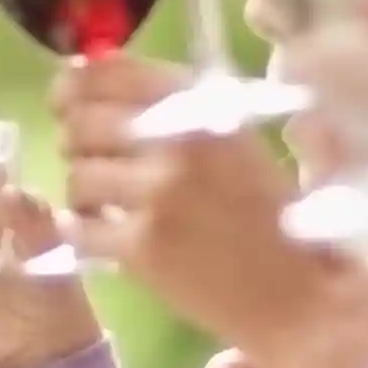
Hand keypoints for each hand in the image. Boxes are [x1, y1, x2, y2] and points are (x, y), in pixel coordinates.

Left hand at [52, 52, 367, 367]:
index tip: (66, 98)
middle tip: (92, 160)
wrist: (302, 295)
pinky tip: (102, 236)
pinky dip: (83, 233)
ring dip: (83, 192)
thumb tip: (93, 73)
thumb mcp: (236, 138)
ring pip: (77, 177)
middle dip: (75, 142)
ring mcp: (160, 194)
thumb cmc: (273, 214)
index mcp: (204, 105)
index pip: (112, 72)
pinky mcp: (144, 248)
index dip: (75, 83)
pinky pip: (80, 229)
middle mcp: (180, 140)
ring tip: (108, 205)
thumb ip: (175, 106)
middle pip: (82, 122)